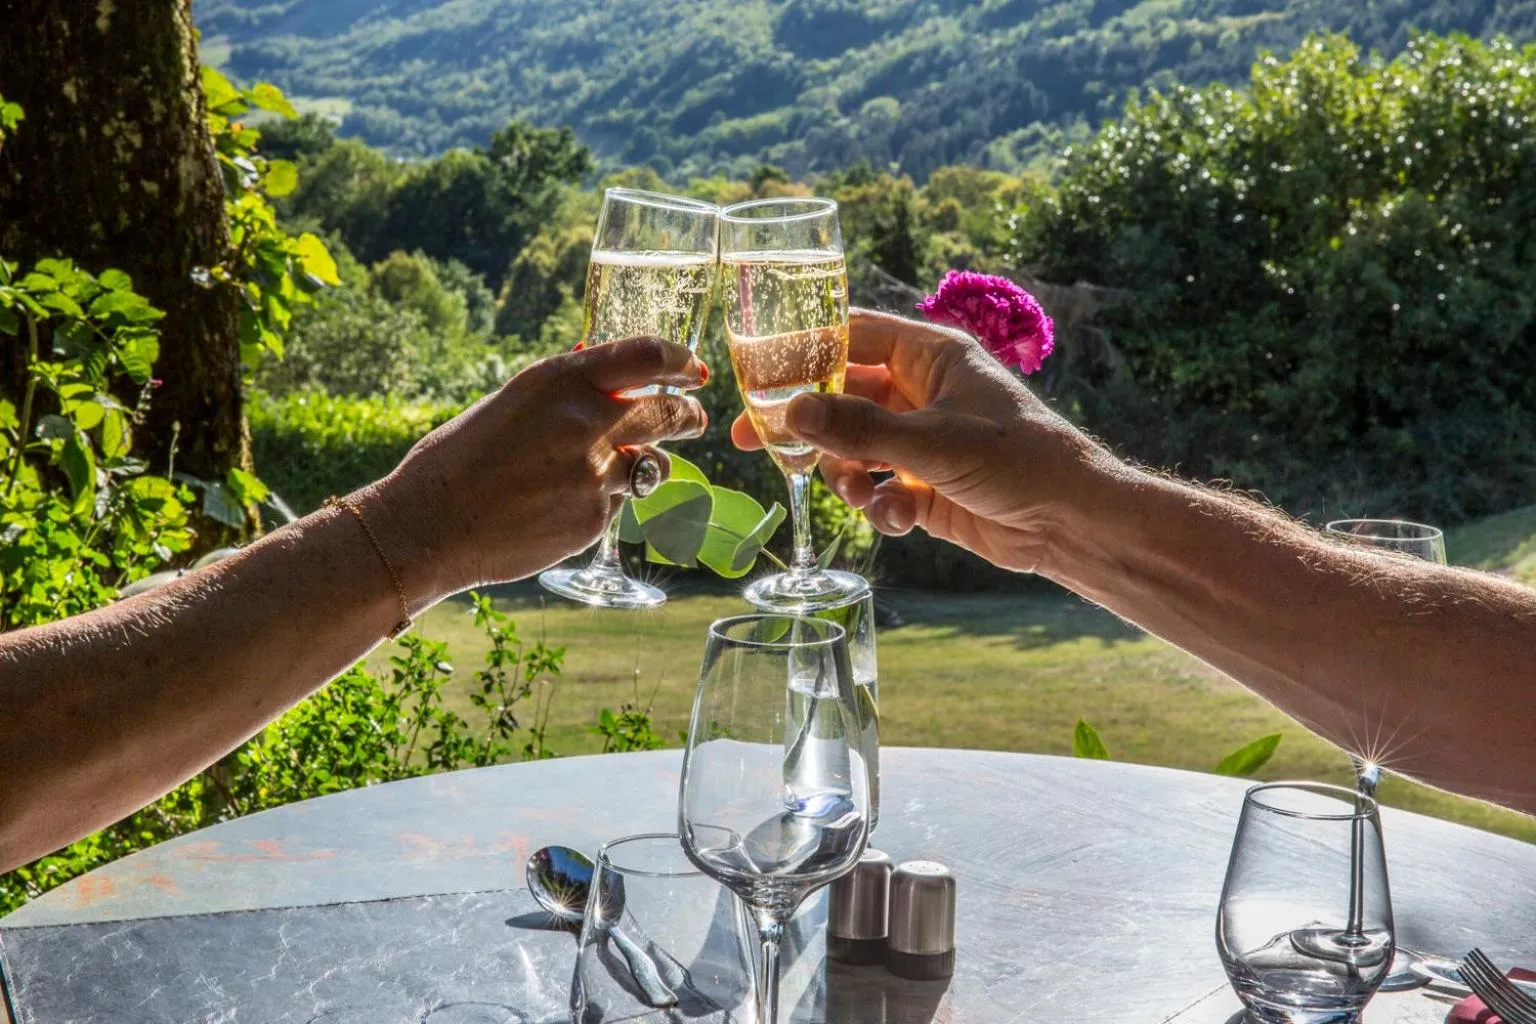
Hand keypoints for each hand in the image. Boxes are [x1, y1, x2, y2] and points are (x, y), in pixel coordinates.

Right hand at [372, 337, 708, 601]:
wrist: (429, 526)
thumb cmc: (460, 460)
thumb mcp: (511, 403)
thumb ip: (565, 394)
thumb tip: (612, 380)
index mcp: (558, 381)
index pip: (646, 356)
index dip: (680, 361)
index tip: (693, 368)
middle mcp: (585, 422)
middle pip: (667, 413)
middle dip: (687, 416)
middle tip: (693, 418)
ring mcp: (595, 475)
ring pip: (652, 465)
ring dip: (644, 465)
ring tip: (612, 471)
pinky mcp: (595, 519)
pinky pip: (620, 504)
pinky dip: (604, 502)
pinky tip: (562, 506)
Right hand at [731, 309, 1103, 571]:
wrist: (1071, 522)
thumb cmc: (1018, 459)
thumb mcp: (932, 442)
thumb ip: (858, 429)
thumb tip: (790, 412)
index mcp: (930, 356)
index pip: (852, 337)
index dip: (803, 352)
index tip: (757, 372)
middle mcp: (921, 393)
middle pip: (841, 398)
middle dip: (806, 425)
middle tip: (753, 440)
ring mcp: (920, 442)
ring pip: (853, 450)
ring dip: (845, 475)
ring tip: (855, 494)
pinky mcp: (923, 488)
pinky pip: (877, 491)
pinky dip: (879, 508)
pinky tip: (899, 520)